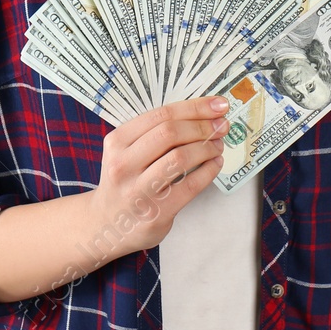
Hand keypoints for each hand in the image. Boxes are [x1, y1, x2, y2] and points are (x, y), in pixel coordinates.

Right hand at [85, 97, 228, 259]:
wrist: (108, 225)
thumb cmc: (127, 180)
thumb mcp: (127, 152)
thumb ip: (156, 133)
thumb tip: (204, 113)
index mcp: (117, 141)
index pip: (161, 115)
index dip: (195, 107)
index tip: (219, 104)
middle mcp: (123, 165)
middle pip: (171, 133)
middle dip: (203, 126)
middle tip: (222, 125)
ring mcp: (138, 191)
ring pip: (180, 157)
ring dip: (207, 147)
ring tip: (217, 146)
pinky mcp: (156, 212)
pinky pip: (190, 185)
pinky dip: (209, 170)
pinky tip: (215, 164)